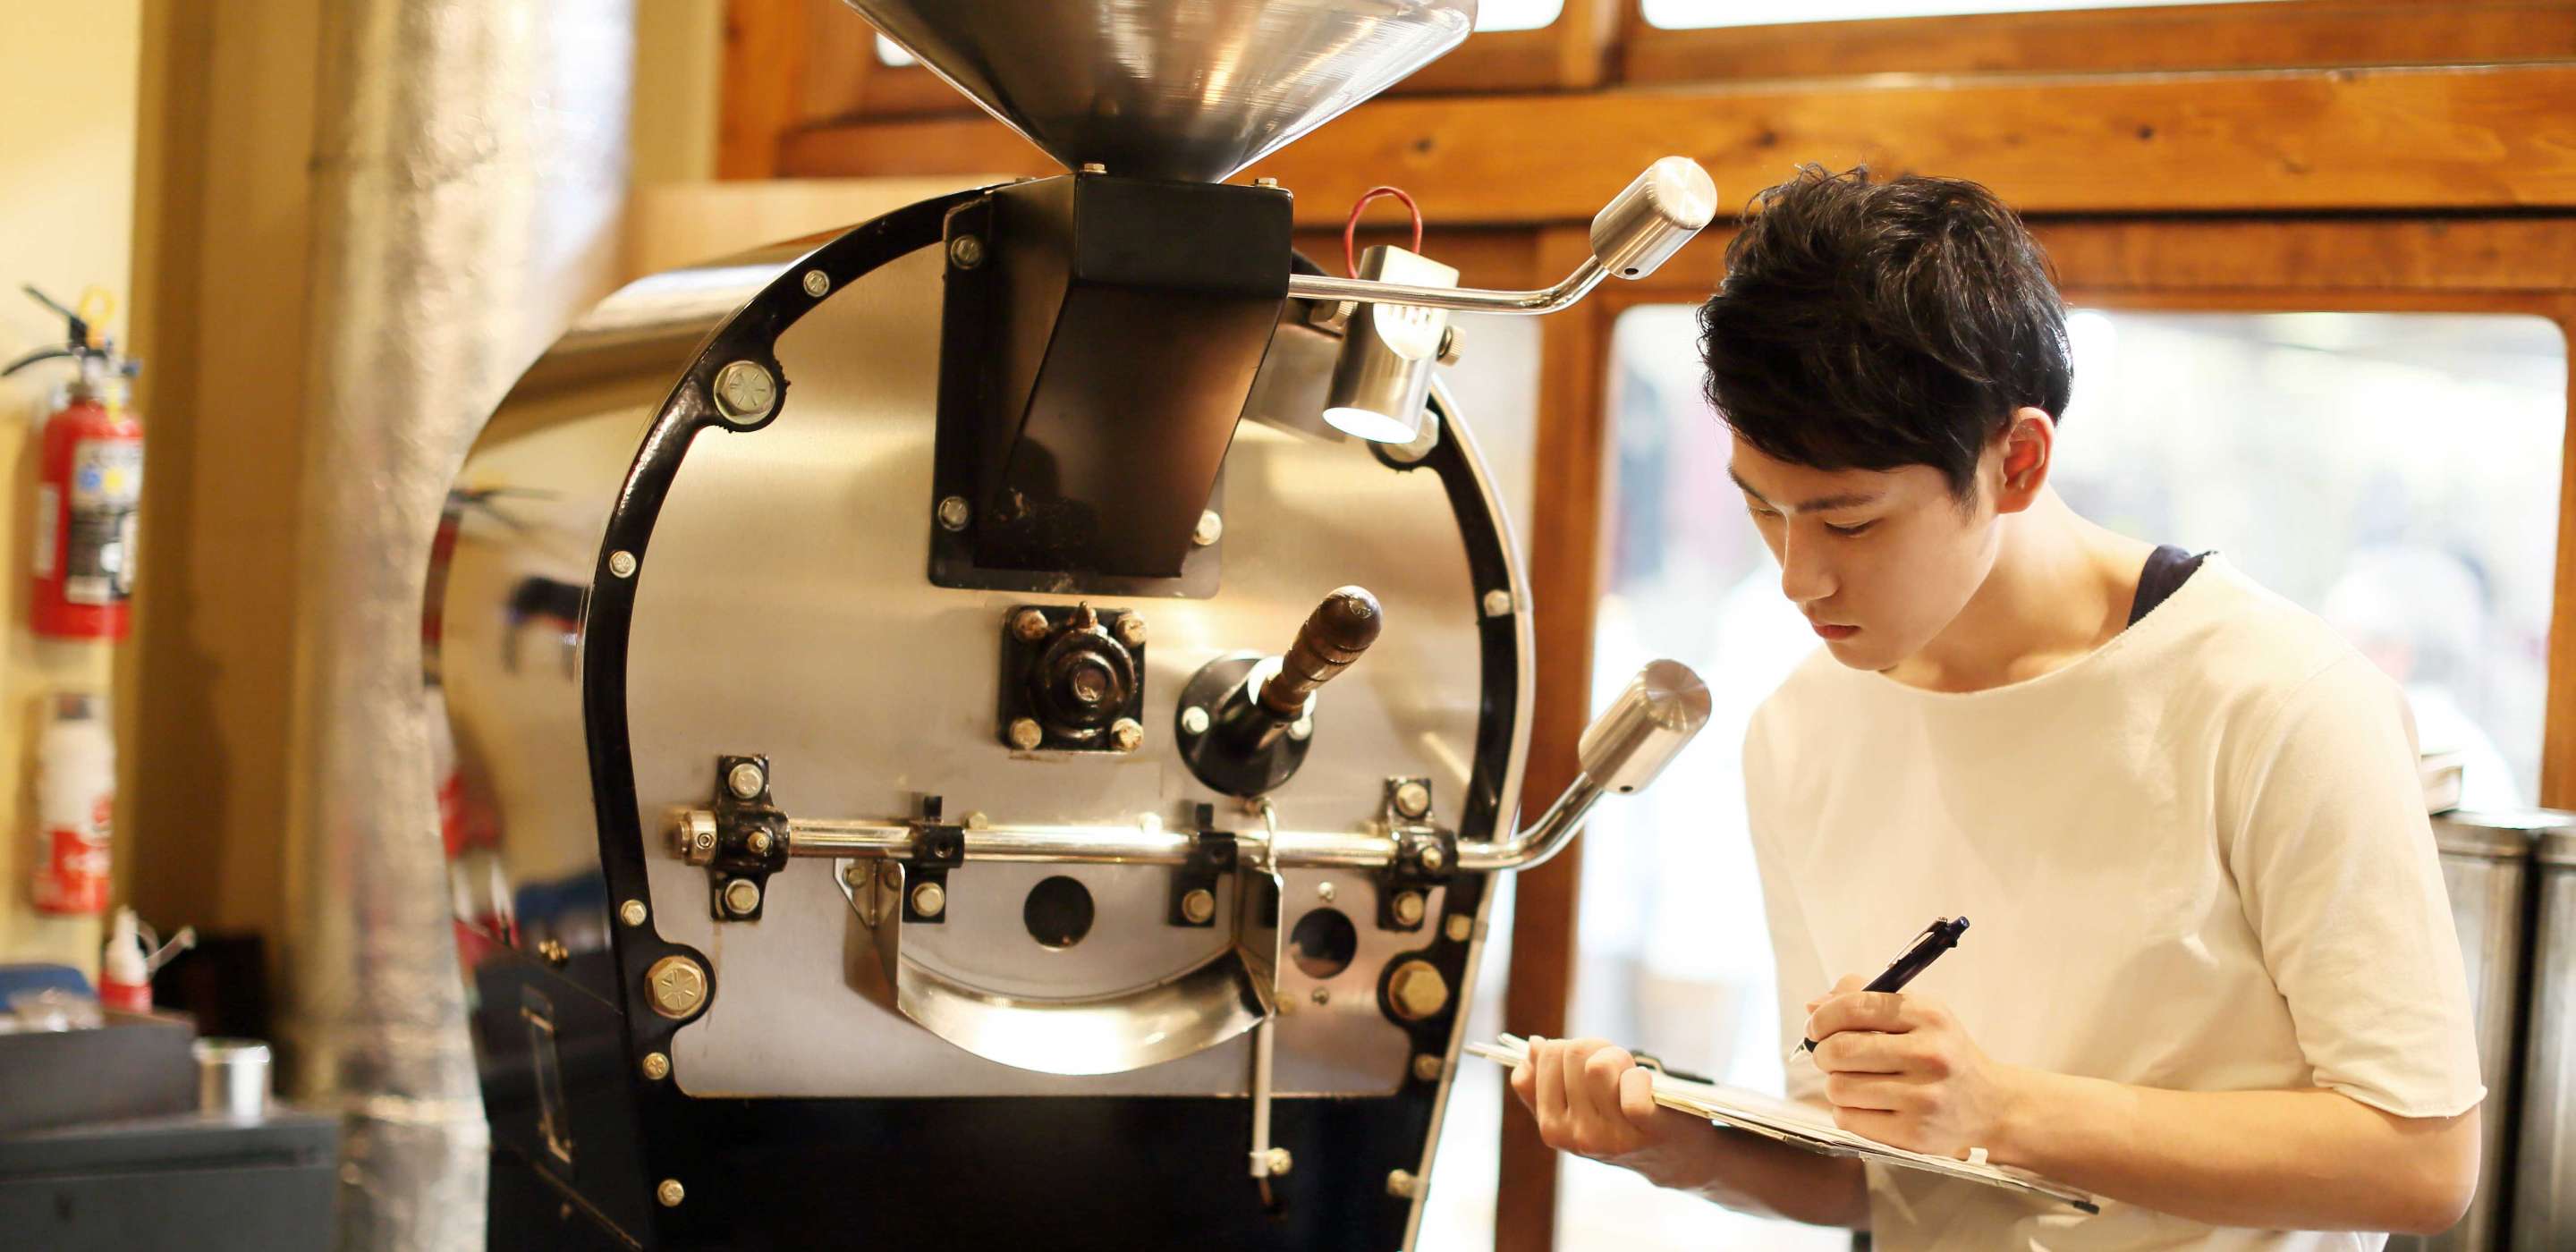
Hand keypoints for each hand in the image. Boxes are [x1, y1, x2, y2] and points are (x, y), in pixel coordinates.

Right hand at [1507, 1036, 1710, 1180]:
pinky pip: (1631, 1086)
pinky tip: (1647, 1086)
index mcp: (1551, 1127)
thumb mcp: (1576, 1108)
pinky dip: (1641, 1077)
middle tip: (1615, 1070)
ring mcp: (1609, 1136)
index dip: (1571, 1047)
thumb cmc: (1622, 1121)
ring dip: (1619, 1058)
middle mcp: (1575, 1136)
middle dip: (1597, 1048)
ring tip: (1630, 1075)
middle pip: (1574, 1052)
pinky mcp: (1645, 1129)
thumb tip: (1532, 1048)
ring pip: (1598, 1065)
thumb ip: (1543, 1084)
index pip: (1546, 1055)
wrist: (1673, 1156)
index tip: (1588, 1064)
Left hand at [1803, 974, 2029, 1160]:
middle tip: (1830, 1056)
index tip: (1816, 1026)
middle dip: (1823, 1053)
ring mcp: (1924, 1098)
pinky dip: (1847, 1111)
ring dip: (1835, 1084)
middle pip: (1840, 1050)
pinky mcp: (1915, 1135)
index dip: (1823, 1018)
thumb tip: (1812, 1006)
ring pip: (1840, 1087)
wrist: (1993, 1106)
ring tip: (1853, 1081)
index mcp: (1928, 1016)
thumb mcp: (1920, 1014)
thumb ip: (1866, 999)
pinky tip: (1867, 1105)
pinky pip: (1850, 1119)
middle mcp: (1929, 1055)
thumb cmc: (1945, 1054)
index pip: (1854, 1007)